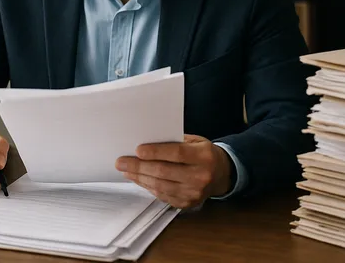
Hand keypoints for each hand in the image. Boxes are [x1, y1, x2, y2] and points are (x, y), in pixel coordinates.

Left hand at [115, 134, 232, 208]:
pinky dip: (147, 186)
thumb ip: (175, 141)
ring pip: (160, 185)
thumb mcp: (195, 141)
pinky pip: (162, 195)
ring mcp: (194, 193)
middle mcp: (201, 176)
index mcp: (204, 156)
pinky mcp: (187, 203)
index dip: (155, 152)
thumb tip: (147, 141)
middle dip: (139, 166)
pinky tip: (138, 179)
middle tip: (121, 161)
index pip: (176, 154)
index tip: (137, 150)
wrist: (222, 174)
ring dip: (139, 177)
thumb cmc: (204, 153)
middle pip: (164, 171)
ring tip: (126, 170)